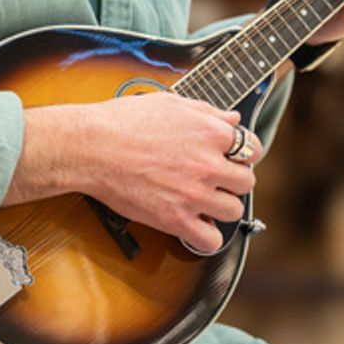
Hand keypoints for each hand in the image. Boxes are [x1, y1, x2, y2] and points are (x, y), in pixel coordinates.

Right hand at [4, 92, 260, 254]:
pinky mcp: (175, 219)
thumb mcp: (171, 103)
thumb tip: (233, 120)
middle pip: (246, 182)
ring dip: (221, 207)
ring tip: (202, 202)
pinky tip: (195, 225)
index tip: (231, 159)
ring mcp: (195, 195)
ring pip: (234, 211)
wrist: (91, 147)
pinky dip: (206, 236)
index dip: (242, 155)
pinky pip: (211, 240)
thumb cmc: (124, 121)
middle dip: (232, 181)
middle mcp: (210, 164)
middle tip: (213, 181)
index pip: (252, 149)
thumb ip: (208, 112)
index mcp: (212, 133)